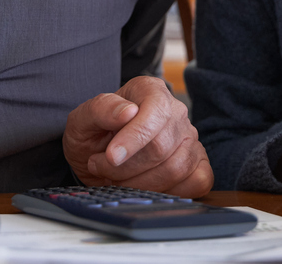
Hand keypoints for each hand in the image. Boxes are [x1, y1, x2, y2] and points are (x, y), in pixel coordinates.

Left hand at [63, 76, 212, 196]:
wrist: (97, 153)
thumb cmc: (92, 133)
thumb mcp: (83, 118)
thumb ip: (101, 109)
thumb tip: (127, 112)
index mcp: (150, 90)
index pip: (155, 112)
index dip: (135, 138)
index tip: (111, 156)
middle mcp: (175, 111)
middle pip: (161, 147)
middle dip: (126, 167)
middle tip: (101, 166)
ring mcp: (190, 138)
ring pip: (176, 169)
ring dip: (140, 183)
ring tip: (117, 178)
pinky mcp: (198, 163)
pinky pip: (198, 181)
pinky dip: (169, 192)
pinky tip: (145, 188)